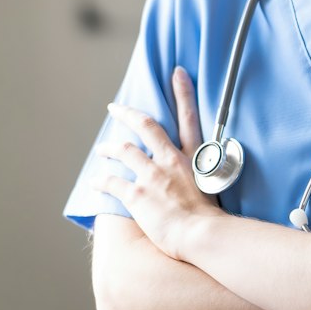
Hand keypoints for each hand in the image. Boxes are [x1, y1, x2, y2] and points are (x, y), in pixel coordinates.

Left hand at [89, 69, 220, 260]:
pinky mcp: (137, 194)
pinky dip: (101, 181)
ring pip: (124, 150)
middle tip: (114, 108)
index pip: (188, 118)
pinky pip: (112, 182)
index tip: (177, 74)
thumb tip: (203, 181)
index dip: (182, 92)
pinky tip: (95, 182)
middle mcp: (170, 161)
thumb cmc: (212, 220)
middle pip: (146, 126)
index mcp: (192, 158)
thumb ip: (204, 178)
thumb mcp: (215, 190)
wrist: (203, 235)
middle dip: (127, 113)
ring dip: (109, 148)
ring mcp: (152, 175)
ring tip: (101, 149)